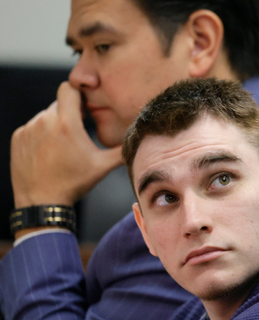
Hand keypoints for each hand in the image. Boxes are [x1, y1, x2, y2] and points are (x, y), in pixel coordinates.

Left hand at [11, 82, 122, 208]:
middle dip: (70, 113)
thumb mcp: (102, 166)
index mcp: (66, 124)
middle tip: (78, 131)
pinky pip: (32, 128)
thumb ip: (121, 149)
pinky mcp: (18, 139)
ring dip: (55, 125)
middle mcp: (44, 122)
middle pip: (59, 104)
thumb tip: (137, 139)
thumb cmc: (72, 183)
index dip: (78, 93)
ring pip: (45, 116)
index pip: (68, 88)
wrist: (42, 202)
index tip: (84, 105)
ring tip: (63, 146)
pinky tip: (48, 152)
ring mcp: (28, 130)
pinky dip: (41, 135)